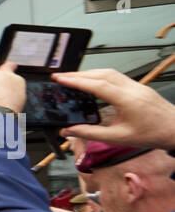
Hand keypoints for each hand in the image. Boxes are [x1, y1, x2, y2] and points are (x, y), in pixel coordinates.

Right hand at [53, 68, 174, 147]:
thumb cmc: (151, 135)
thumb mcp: (117, 138)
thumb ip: (90, 133)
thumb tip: (69, 130)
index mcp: (127, 100)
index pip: (97, 85)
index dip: (76, 81)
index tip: (60, 79)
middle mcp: (133, 89)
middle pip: (102, 74)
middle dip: (79, 74)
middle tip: (61, 76)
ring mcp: (137, 86)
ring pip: (110, 73)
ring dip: (90, 73)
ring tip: (73, 78)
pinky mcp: (139, 87)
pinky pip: (117, 77)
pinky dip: (101, 76)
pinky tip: (93, 82)